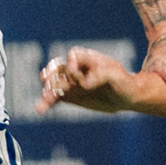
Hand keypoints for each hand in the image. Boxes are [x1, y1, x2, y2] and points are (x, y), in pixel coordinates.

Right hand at [37, 46, 151, 113]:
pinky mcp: (70, 96)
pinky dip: (47, 102)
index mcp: (88, 59)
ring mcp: (72, 83)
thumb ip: (101, 75)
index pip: (75, 55)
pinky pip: (56, 98)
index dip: (72, 62)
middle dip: (52, 74)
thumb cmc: (123, 81)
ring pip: (55, 84)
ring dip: (47, 91)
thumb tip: (85, 83)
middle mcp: (77, 69)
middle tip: (46, 80)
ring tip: (42, 102)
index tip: (72, 70)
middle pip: (60, 68)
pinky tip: (39, 109)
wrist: (126, 96)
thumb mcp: (116, 76)